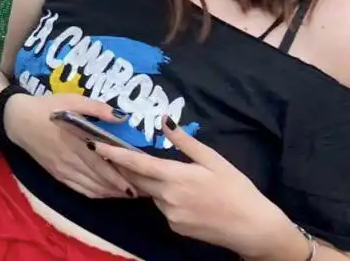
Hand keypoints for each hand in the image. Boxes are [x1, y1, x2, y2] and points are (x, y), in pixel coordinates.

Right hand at [3, 92, 136, 199]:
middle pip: (101, 180)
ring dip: (112, 193)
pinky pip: (80, 190)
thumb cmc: (47, 108)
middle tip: (143, 190)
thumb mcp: (72, 100)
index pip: (104, 165)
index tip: (141, 180)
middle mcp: (70, 160)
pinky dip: (96, 194)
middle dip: (123, 188)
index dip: (123, 176)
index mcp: (76, 142)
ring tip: (130, 193)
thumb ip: (97, 108)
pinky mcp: (57, 175)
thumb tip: (121, 117)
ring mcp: (63, 171)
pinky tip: (107, 193)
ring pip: (93, 188)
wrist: (17, 120)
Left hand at [96, 120, 304, 258]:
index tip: (95, 145)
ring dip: (151, 183)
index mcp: (176, 177)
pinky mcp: (175, 228)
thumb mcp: (214, 160)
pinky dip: (165, 199)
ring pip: (151, 194)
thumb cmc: (237, 189)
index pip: (136, 164)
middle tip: (118, 153)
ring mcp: (170, 216)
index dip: (114, 154)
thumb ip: (185, 143)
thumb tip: (164, 121)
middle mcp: (167, 198)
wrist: (254, 229)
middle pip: (137, 179)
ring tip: (170, 176)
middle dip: (126, 167)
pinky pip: (163, 208)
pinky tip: (186, 197)